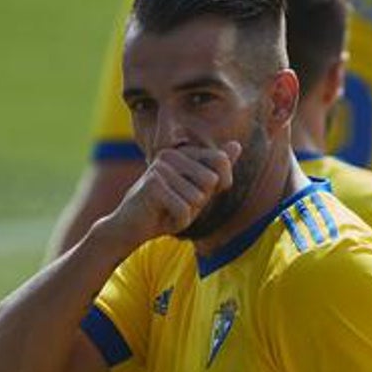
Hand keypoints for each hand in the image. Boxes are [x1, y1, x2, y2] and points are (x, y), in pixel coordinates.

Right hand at [104, 142, 240, 245]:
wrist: (134, 227)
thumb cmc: (169, 207)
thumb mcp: (200, 189)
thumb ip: (217, 168)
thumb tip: (237, 144)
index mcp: (184, 152)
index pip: (222, 161)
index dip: (221, 184)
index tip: (202, 192)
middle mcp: (171, 155)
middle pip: (211, 181)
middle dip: (200, 201)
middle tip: (179, 203)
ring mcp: (160, 168)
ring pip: (197, 198)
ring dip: (188, 213)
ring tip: (169, 210)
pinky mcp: (152, 185)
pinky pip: (183, 210)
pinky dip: (179, 222)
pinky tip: (164, 218)